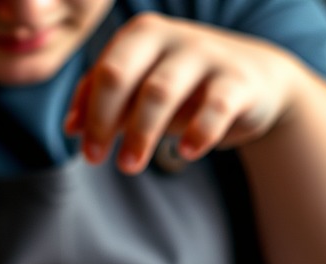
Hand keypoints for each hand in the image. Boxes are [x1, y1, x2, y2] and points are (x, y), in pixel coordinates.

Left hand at [64, 13, 298, 173]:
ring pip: (161, 91)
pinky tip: (185, 152)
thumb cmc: (186, 88)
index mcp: (141, 35)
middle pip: (122, 75)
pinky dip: (198, 131)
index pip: (104, 72)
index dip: (90, 114)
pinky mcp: (238, 80)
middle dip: (104, 121)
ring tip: (129, 167)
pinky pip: (215, 106)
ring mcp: (206, 55)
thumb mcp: (142, 90)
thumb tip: (70, 128)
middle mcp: (171, 37)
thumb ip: (104, 102)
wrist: (255, 81)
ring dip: (140, 133)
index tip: (87, 153)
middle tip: (95, 161)